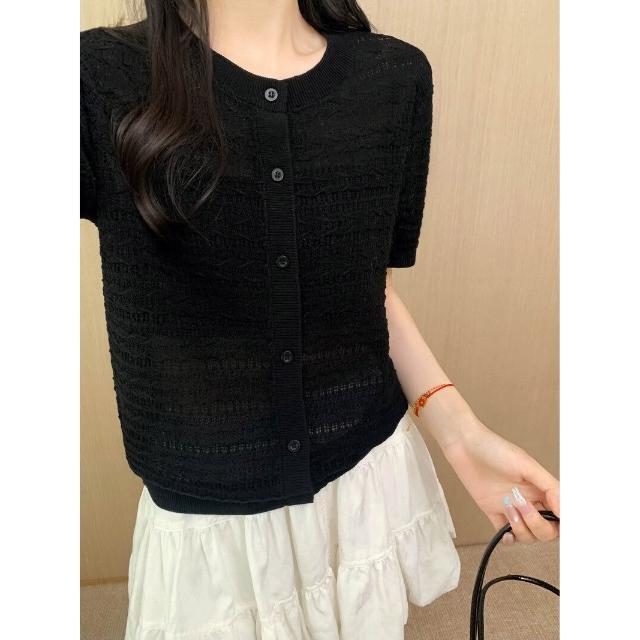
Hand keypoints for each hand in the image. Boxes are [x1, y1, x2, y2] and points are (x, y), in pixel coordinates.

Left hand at [440, 419, 559, 544]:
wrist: (463, 445)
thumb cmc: (494, 449)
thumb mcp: (526, 465)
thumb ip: (549, 487)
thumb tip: (566, 510)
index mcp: (541, 488)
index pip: (561, 514)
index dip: (563, 524)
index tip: (559, 524)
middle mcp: (529, 500)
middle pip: (546, 530)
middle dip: (538, 525)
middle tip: (523, 505)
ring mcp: (511, 507)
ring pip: (528, 535)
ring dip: (521, 528)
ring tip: (507, 506)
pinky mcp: (493, 511)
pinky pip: (506, 535)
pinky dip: (509, 539)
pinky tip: (505, 533)